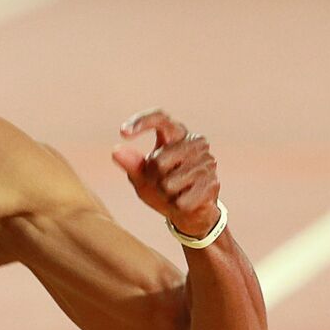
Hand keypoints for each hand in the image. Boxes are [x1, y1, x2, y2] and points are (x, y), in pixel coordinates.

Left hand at [112, 108, 221, 237]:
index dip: (142, 122)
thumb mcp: (141, 176)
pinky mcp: (213, 182)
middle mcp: (195, 142)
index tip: (123, 132)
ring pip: (169, 183)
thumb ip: (131, 163)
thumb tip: (116, 151)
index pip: (160, 118)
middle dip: (152, 178)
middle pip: (158, 160)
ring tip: (174, 191)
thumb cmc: (161, 188)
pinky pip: (181, 200)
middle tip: (159, 182)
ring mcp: (207, 161)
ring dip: (164, 193)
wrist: (188, 211)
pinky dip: (176, 205)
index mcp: (175, 134)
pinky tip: (184, 200)